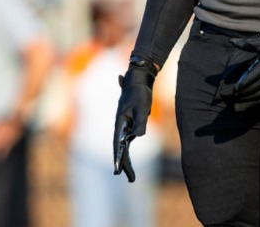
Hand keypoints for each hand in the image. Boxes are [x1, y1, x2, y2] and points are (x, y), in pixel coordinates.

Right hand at [113, 60, 156, 182]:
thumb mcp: (142, 108)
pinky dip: (128, 151)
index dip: (118, 158)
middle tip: (130, 180)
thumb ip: (140, 123)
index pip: (118, 144)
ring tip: (130, 176)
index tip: (117, 171)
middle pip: (120, 148)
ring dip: (126, 160)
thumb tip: (137, 137)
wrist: (139, 79)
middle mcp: (120, 125)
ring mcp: (124, 125)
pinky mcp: (129, 123)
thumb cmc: (140, 93)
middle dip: (124, 164)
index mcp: (120, 122)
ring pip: (124, 146)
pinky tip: (128, 161)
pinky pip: (128, 140)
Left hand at [217, 31, 259, 111]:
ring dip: (245, 99)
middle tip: (227, 96)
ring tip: (233, 101)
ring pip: (258, 95)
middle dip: (241, 93)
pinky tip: (242, 105)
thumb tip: (231, 41)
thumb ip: (247, 44)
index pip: (254, 77)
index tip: (234, 89)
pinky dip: (252, 103)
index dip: (244, 84)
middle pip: (254, 88)